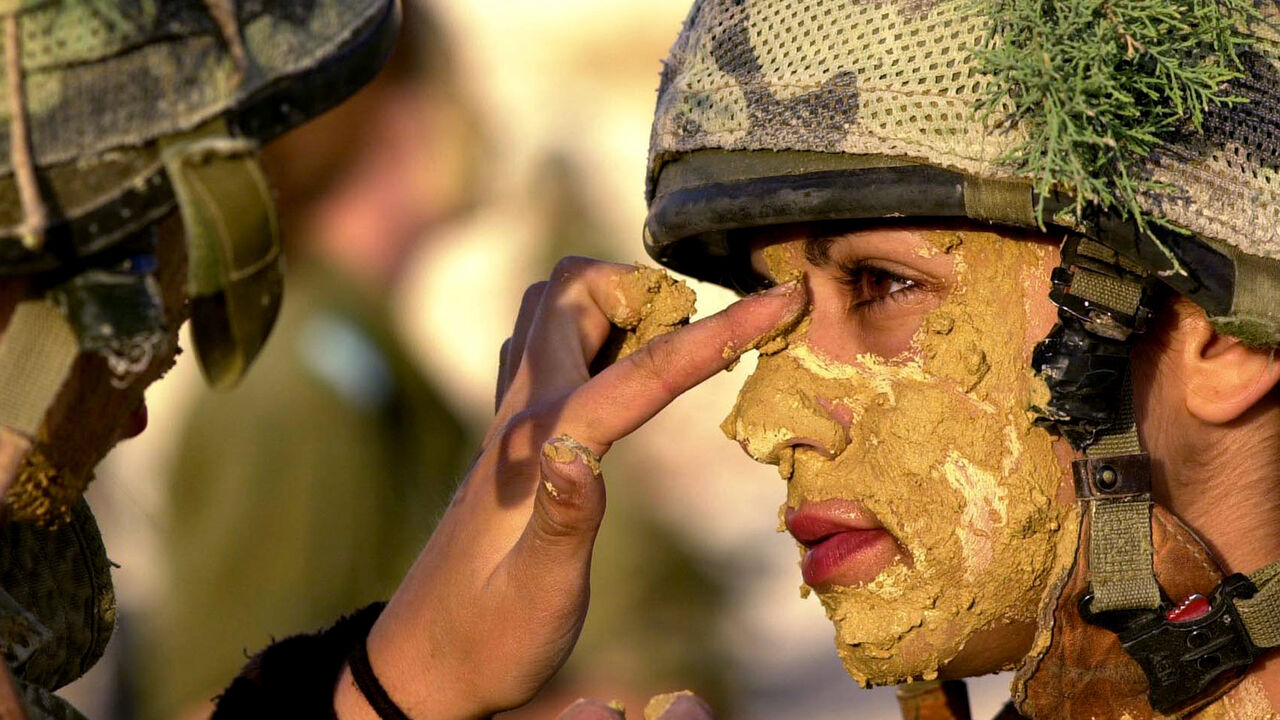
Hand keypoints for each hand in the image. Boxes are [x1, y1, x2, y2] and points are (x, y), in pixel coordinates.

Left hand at [334, 257, 803, 719]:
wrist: (424, 655)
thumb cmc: (489, 638)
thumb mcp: (539, 596)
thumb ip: (565, 522)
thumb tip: (581, 451)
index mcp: (541, 445)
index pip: (643, 370)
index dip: (720, 332)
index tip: (782, 299)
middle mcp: (521, 412)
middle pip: (576, 292)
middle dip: (646, 292)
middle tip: (695, 342)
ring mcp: (511, 415)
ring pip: (557, 306)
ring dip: (618, 307)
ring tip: (665, 361)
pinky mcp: (515, 432)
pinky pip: (551, 343)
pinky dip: (597, 334)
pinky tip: (622, 382)